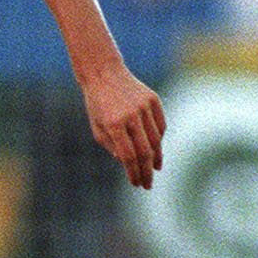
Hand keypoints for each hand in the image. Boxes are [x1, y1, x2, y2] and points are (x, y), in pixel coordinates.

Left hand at [81, 66, 165, 188]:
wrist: (104, 73)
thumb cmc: (97, 104)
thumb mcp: (97, 127)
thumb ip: (111, 146)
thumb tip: (127, 163)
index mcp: (113, 124)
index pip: (128, 156)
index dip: (133, 172)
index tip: (136, 184)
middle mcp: (131, 116)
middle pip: (145, 151)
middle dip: (147, 171)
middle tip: (148, 184)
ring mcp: (144, 107)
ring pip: (156, 139)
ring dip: (156, 157)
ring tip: (155, 169)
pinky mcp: (153, 99)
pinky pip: (160, 125)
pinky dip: (159, 139)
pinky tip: (156, 149)